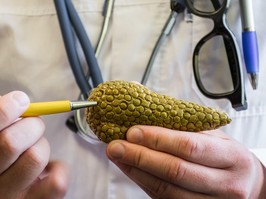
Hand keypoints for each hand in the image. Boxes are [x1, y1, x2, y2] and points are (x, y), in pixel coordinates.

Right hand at [0, 91, 67, 198]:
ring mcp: (11, 196)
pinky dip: (59, 167)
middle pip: (11, 142)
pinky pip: (57, 182)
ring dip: (42, 145)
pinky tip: (48, 168)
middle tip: (33, 125)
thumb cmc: (3, 158)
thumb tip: (20, 101)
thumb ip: (2, 121)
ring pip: (36, 156)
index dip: (6, 109)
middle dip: (31, 125)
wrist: (6, 192)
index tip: (21, 100)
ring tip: (35, 149)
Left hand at [106, 125, 265, 198]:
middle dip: (140, 156)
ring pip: (166, 189)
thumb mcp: (217, 137)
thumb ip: (188, 128)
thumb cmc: (228, 157)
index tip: (133, 131)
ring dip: (136, 170)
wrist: (246, 185)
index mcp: (232, 158)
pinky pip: (163, 198)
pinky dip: (143, 182)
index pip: (189, 147)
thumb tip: (151, 115)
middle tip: (116, 144)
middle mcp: (226, 184)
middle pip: (174, 170)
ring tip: (118, 156)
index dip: (158, 139)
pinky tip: (131, 169)